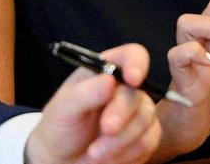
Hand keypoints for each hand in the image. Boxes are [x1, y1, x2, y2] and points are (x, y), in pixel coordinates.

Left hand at [25, 43, 160, 163]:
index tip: (132, 79)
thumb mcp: (63, 109)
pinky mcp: (144, 136)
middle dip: (121, 113)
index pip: (130, 56)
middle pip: (138, 93)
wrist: (63, 161)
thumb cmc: (60, 127)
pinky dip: (127, 153)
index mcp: (103, 71)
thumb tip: (109, 81)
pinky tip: (108, 158)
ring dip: (120, 140)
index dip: (136, 63)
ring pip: (146, 119)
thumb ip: (84, 94)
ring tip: (95, 153)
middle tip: (106, 129)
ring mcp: (136, 113)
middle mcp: (123, 89)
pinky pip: (148, 141)